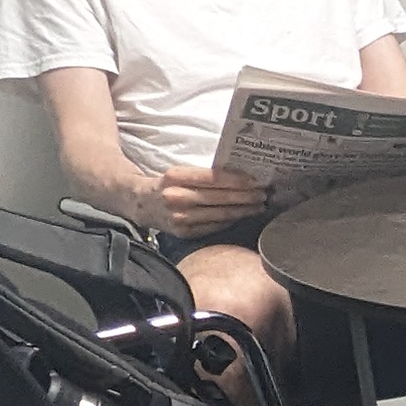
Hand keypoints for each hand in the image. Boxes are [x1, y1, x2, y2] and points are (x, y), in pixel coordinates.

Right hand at [155, 163, 270, 233]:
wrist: (140, 204)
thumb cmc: (167, 185)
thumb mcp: (179, 173)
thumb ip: (204, 175)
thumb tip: (240, 177)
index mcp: (176, 176)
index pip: (214, 178)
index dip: (237, 180)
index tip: (255, 181)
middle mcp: (177, 197)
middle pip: (220, 197)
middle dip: (246, 197)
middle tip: (264, 195)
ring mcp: (180, 217)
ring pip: (219, 214)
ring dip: (242, 211)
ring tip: (258, 207)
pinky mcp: (183, 232)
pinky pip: (213, 227)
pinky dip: (230, 222)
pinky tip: (241, 217)